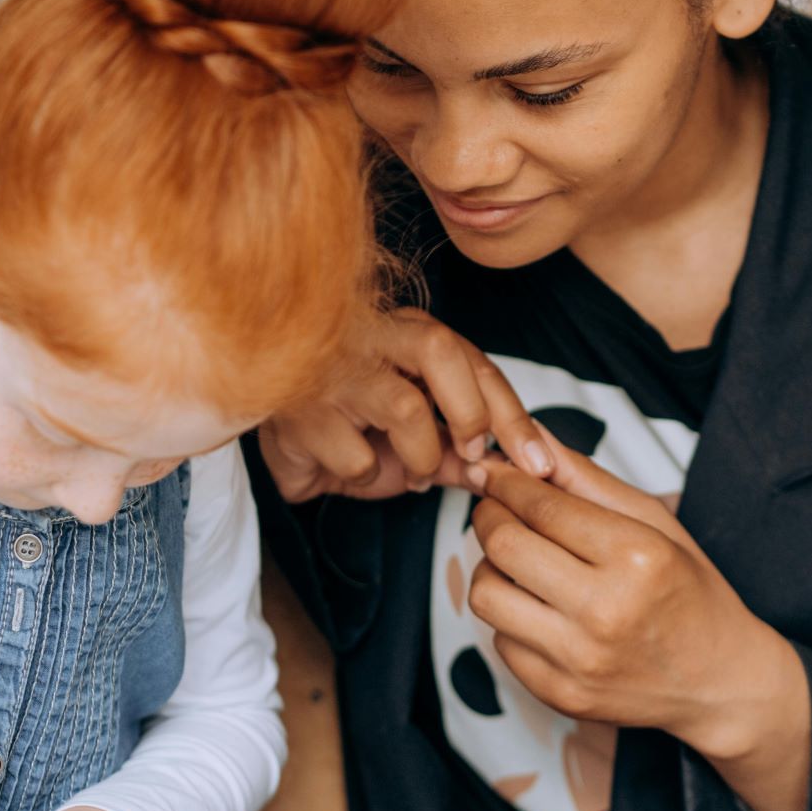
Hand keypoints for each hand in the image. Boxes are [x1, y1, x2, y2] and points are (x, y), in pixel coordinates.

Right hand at [258, 308, 552, 502]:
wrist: (272, 438)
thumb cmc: (352, 426)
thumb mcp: (417, 440)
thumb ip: (462, 451)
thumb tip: (514, 471)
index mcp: (406, 332)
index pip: (473, 360)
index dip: (513, 415)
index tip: (538, 462)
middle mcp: (370, 336)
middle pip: (440, 350)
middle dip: (471, 412)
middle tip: (474, 455)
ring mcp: (331, 369)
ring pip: (406, 409)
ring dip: (420, 458)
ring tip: (409, 472)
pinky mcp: (300, 411)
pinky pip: (359, 458)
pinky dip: (367, 478)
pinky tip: (347, 467)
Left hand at [467, 435, 796, 755]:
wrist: (721, 683)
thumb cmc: (689, 591)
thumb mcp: (653, 521)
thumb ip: (586, 477)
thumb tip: (530, 439)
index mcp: (637, 558)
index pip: (541, 505)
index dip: (506, 482)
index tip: (495, 474)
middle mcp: (605, 611)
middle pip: (502, 545)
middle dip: (489, 516)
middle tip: (498, 510)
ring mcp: (579, 660)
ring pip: (485, 594)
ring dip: (492, 567)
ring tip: (520, 561)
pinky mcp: (559, 694)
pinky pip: (499, 641)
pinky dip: (510, 617)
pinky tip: (540, 607)